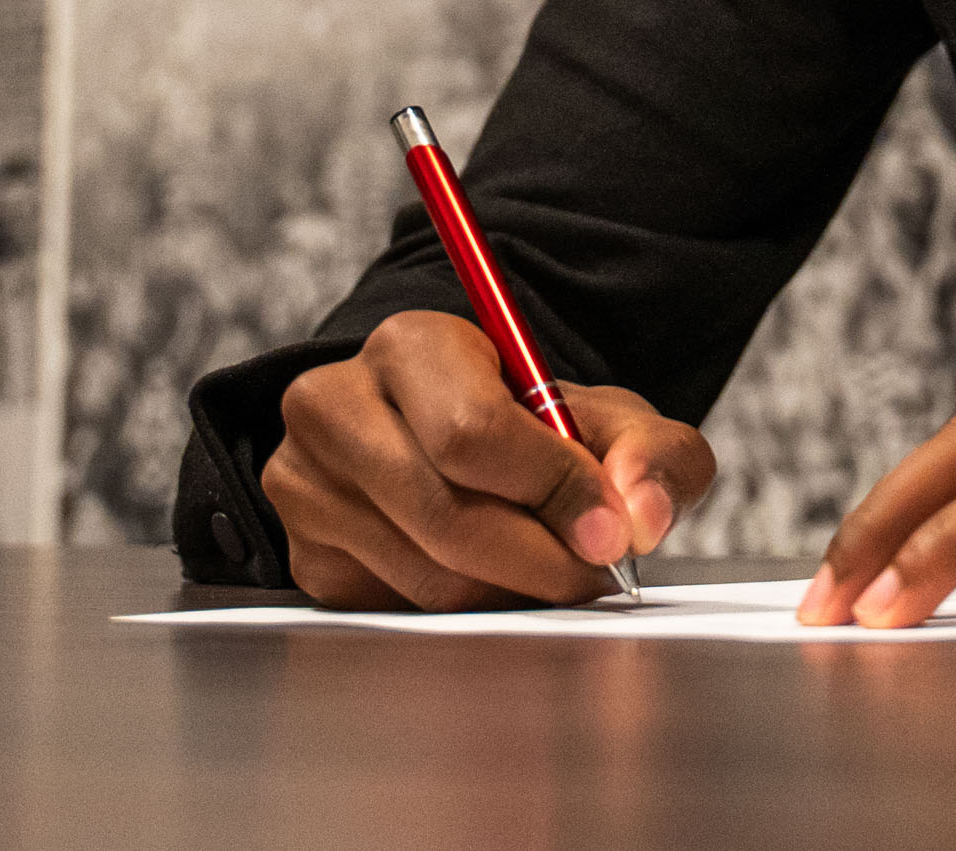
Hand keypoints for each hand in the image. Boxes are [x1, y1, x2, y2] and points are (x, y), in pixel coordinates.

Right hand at [261, 310, 713, 609]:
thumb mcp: (605, 418)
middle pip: (447, 517)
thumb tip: (642, 517)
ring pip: (426, 576)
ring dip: (508, 590)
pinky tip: (490, 575)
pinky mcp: (305, 555)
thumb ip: (649, 453)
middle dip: (540, 558)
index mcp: (410, 346)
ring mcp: (306, 485)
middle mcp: (335, 405)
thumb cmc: (531, 427)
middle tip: (592, 570)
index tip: (612, 531)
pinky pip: (397, 609)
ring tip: (547, 565)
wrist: (452, 443)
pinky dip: (463, 609)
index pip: (473, 434)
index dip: (552, 492)